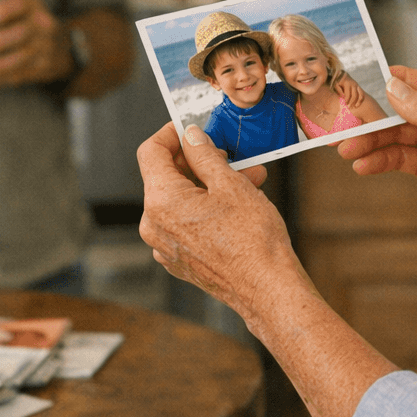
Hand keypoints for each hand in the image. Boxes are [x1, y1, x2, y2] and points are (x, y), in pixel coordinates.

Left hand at [0, 0, 68, 87]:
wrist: (61, 45)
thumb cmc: (27, 24)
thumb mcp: (21, 9)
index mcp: (33, 6)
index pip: (20, 4)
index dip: (5, 11)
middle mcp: (43, 25)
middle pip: (21, 33)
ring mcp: (47, 48)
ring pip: (20, 58)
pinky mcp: (44, 68)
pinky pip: (20, 75)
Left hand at [138, 123, 287, 323]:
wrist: (266, 287)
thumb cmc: (252, 239)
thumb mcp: (230, 184)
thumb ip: (204, 155)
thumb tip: (191, 137)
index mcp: (161, 202)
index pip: (150, 153)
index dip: (170, 133)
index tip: (189, 128)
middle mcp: (153, 225)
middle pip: (166, 177)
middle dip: (199, 161)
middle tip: (229, 154)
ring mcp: (164, 246)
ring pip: (180, 200)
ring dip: (210, 184)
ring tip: (248, 178)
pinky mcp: (179, 259)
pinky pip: (185, 222)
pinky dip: (207, 208)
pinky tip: (238, 204)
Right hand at [336, 66, 416, 230]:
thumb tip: (393, 86)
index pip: (413, 83)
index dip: (385, 83)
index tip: (356, 85)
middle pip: (397, 113)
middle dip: (370, 121)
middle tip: (343, 125)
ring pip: (393, 138)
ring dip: (370, 144)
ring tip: (346, 151)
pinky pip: (398, 159)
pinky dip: (379, 162)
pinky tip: (363, 166)